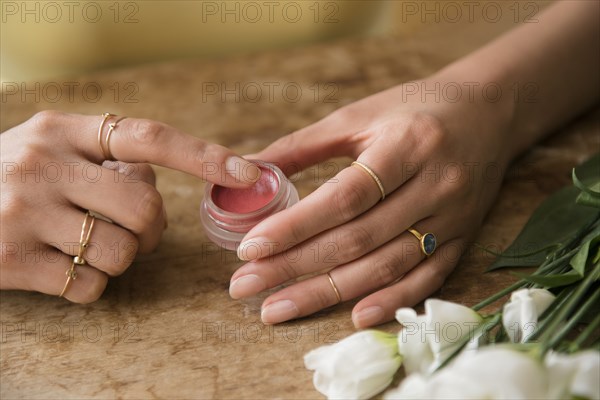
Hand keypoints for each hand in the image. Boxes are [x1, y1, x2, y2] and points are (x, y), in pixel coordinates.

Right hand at [1, 111, 259, 301]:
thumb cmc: (8, 178)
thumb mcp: (50, 149)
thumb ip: (106, 156)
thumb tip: (156, 177)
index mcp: (61, 130)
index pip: (149, 137)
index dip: (205, 155)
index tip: (249, 172)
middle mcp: (42, 164)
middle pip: (145, 208)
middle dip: (153, 229)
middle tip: (134, 230)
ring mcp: (24, 213)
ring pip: (122, 252)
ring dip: (121, 258)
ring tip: (89, 245)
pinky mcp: (11, 262)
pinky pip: (90, 287)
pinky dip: (90, 286)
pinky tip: (62, 268)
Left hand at [229, 73, 516, 327]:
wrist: (489, 112)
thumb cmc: (415, 109)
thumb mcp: (359, 114)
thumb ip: (304, 145)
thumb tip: (249, 170)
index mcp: (407, 145)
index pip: (345, 196)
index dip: (296, 225)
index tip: (250, 247)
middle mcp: (435, 185)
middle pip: (359, 238)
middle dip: (296, 267)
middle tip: (245, 285)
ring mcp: (453, 217)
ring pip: (386, 266)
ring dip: (329, 293)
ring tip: (277, 307)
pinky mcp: (464, 238)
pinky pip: (428, 278)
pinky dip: (391, 301)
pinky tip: (353, 318)